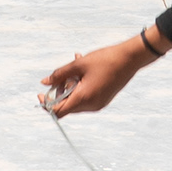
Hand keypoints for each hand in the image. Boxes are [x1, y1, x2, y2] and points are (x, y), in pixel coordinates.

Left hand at [41, 32, 158, 116]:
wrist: (130, 59)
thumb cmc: (104, 60)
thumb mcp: (78, 65)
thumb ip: (59, 74)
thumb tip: (44, 82)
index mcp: (83, 98)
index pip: (58, 111)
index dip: (46, 104)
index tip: (41, 93)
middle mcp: (91, 106)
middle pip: (66, 106)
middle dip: (59, 92)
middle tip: (61, 75)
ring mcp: (98, 104)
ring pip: (76, 100)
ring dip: (70, 86)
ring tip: (75, 64)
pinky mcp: (103, 99)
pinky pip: (86, 97)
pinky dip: (80, 86)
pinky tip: (83, 70)